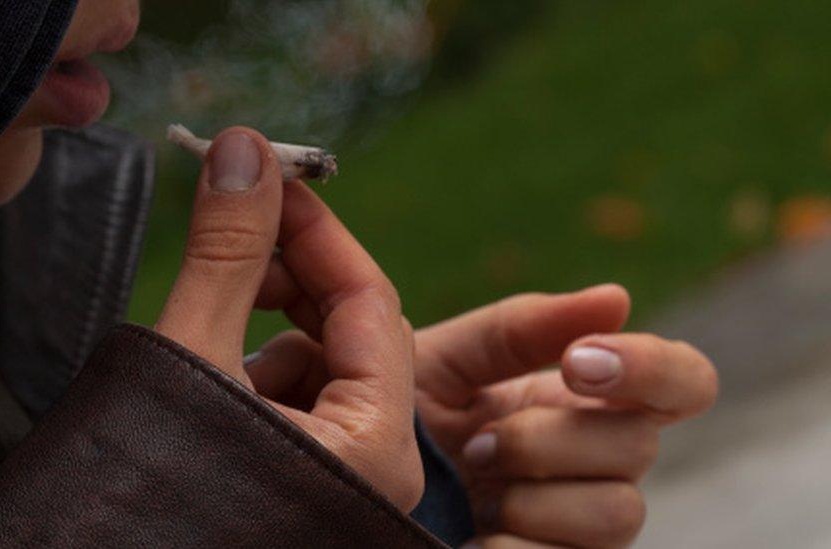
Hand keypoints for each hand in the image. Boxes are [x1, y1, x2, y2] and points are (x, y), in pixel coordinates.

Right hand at [155, 128, 422, 511]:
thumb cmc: (151, 492)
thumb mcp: (191, 360)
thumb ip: (227, 256)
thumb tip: (246, 150)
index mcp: (375, 446)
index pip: (368, 300)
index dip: (315, 229)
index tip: (265, 172)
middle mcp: (376, 466)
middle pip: (354, 328)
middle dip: (291, 271)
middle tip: (230, 229)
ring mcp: (342, 475)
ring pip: (324, 362)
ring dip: (271, 319)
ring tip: (211, 319)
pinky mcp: (307, 476)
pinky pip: (302, 398)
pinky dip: (261, 365)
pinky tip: (216, 371)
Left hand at [414, 285, 718, 547]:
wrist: (358, 484)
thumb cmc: (405, 415)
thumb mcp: (448, 360)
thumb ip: (523, 329)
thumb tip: (617, 297)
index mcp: (585, 399)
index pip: (682, 381)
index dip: (653, 367)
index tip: (578, 363)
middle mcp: (599, 461)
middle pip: (640, 446)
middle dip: (551, 439)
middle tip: (479, 444)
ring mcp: (585, 524)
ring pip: (618, 513)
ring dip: (533, 497)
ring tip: (472, 488)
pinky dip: (513, 546)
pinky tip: (472, 533)